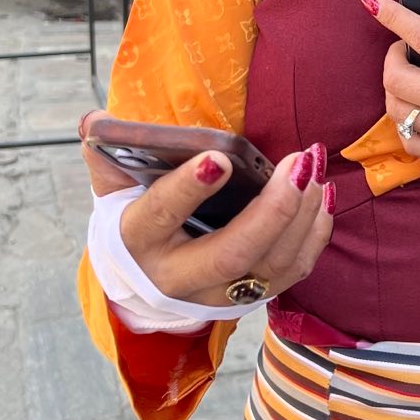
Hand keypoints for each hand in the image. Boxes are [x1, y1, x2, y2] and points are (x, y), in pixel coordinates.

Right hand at [79, 111, 333, 306]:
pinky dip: (315, 234)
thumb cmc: (135, 217)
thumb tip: (96, 121)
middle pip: (232, 252)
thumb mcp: (113, 189)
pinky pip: (293, 272)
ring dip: (302, 216)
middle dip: (273, 209)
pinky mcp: (251, 298)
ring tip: (314, 169)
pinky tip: (323, 195)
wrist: (145, 280)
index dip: (188, 189)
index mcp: (138, 241)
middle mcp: (178, 276)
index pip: (162, 216)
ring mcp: (218, 295)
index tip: (219, 158)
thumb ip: (106, 154)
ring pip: (270, 265)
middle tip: (299, 163)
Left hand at [366, 0, 419, 162]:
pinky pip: (408, 142)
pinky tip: (416, 114)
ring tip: (408, 78)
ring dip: (393, 89)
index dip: (395, 18)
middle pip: (397, 78)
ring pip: (396, 110)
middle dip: (389, 57)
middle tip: (403, 48)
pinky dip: (404, 124)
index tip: (372, 2)